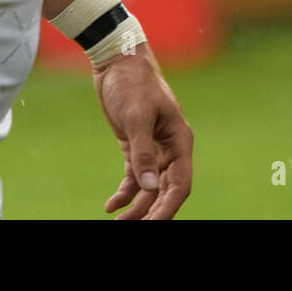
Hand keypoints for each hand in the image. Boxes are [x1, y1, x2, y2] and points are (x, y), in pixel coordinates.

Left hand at [92, 43, 193, 219]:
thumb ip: (143, 154)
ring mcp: (153, 148)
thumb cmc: (133, 83)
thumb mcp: (136, 118)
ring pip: (149, 187)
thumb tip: (150, 188)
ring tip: (119, 223)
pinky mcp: (135, 145)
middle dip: (151, 212)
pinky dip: (124, 192)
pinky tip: (111, 206)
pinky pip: (134, 177)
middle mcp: (170, 147)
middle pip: (165, 190)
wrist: (117, 61)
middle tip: (132, 229)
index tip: (153, 225)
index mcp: (179, 140)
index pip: (180, 183)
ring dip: (137, 206)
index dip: (168, 208)